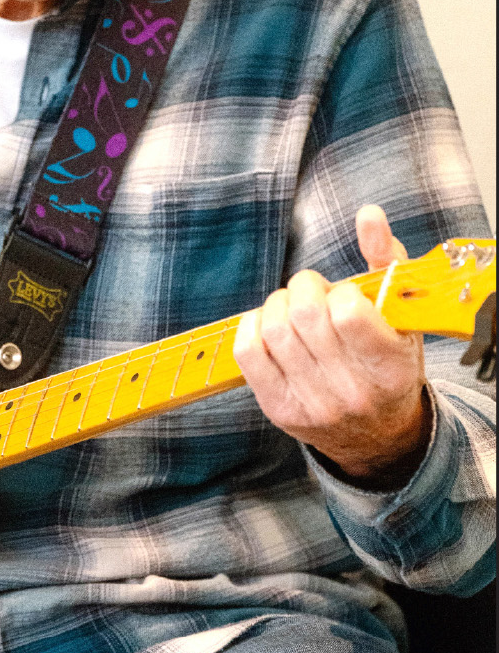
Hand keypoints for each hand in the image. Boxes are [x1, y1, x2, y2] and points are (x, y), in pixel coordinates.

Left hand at [233, 205, 430, 486]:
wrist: (378, 437)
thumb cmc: (389, 366)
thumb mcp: (404, 318)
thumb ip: (388, 262)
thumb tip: (368, 215)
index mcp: (390, 367)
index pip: (348, 312)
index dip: (339, 291)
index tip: (343, 295)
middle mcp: (352, 391)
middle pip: (304, 316)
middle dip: (303, 288)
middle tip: (312, 292)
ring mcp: (313, 404)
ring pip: (273, 330)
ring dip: (278, 304)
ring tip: (294, 308)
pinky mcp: (279, 409)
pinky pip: (247, 353)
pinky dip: (251, 326)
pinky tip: (268, 323)